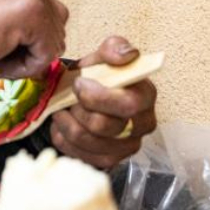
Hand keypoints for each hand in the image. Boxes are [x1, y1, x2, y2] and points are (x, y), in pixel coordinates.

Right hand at [0, 0, 67, 78]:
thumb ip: (24, 18)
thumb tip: (49, 41)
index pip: (50, 14)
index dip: (31, 40)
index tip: (4, 47)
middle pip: (57, 27)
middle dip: (33, 50)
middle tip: (1, 55)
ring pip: (54, 42)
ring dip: (29, 60)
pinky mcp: (33, 15)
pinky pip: (47, 55)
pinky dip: (25, 68)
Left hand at [48, 35, 157, 169]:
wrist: (87, 95)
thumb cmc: (99, 77)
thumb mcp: (104, 56)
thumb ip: (115, 48)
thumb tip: (128, 55)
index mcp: (146, 96)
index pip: (127, 105)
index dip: (97, 97)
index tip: (79, 84)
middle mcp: (142, 125)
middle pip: (103, 126)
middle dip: (78, 109)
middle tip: (68, 97)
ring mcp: (127, 147)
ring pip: (87, 141)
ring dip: (66, 122)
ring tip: (63, 108)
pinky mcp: (109, 161)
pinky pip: (78, 154)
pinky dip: (64, 137)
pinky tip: (65, 123)